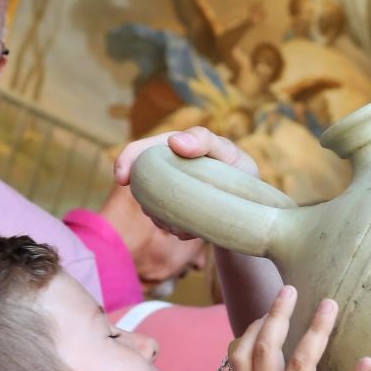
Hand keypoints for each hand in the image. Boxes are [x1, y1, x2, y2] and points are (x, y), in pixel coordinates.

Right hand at [113, 126, 264, 239]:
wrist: (249, 208)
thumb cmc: (238, 172)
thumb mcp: (228, 153)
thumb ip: (204, 141)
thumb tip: (175, 141)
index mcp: (171, 150)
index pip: (139, 151)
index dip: (126, 161)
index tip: (121, 179)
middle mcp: (162, 172)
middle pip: (140, 185)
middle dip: (152, 201)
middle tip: (176, 211)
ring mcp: (164, 197)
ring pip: (152, 209)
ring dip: (172, 217)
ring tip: (201, 215)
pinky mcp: (172, 219)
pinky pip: (167, 227)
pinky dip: (183, 229)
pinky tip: (200, 226)